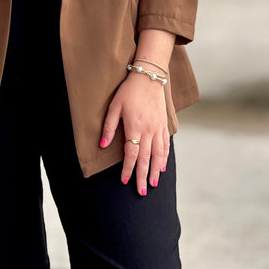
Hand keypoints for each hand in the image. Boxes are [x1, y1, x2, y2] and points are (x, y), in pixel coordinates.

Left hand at [99, 72, 170, 195]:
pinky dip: (164, 158)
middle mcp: (148, 131)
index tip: (125, 181)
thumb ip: (109, 127)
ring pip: (158, 155)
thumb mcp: (114, 106)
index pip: (131, 154)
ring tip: (153, 184)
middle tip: (141, 192)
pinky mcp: (164, 124)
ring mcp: (158, 128)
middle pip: (146, 159)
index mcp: (135, 127)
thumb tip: (103, 144)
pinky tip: (162, 167)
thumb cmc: (129, 91)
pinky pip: (165, 145)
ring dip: (155, 171)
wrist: (149, 77)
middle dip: (142, 176)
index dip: (128, 169)